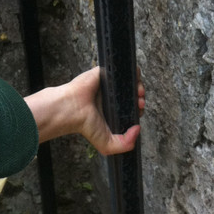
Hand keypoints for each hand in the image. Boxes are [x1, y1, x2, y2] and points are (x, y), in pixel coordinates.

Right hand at [25, 67, 145, 154]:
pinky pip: (121, 68)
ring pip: (130, 82)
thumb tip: (138, 129)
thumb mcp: (107, 144)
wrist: (73, 109)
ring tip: (138, 92)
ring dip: (139, 85)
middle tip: (139, 102)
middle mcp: (111, 99)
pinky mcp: (104, 73)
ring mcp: (109, 85)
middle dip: (140, 98)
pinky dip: (132, 71)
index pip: (131, 109)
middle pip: (133, 95)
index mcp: (113, 113)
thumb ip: (125, 144)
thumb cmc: (86, 126)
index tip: (139, 110)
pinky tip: (135, 77)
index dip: (138, 109)